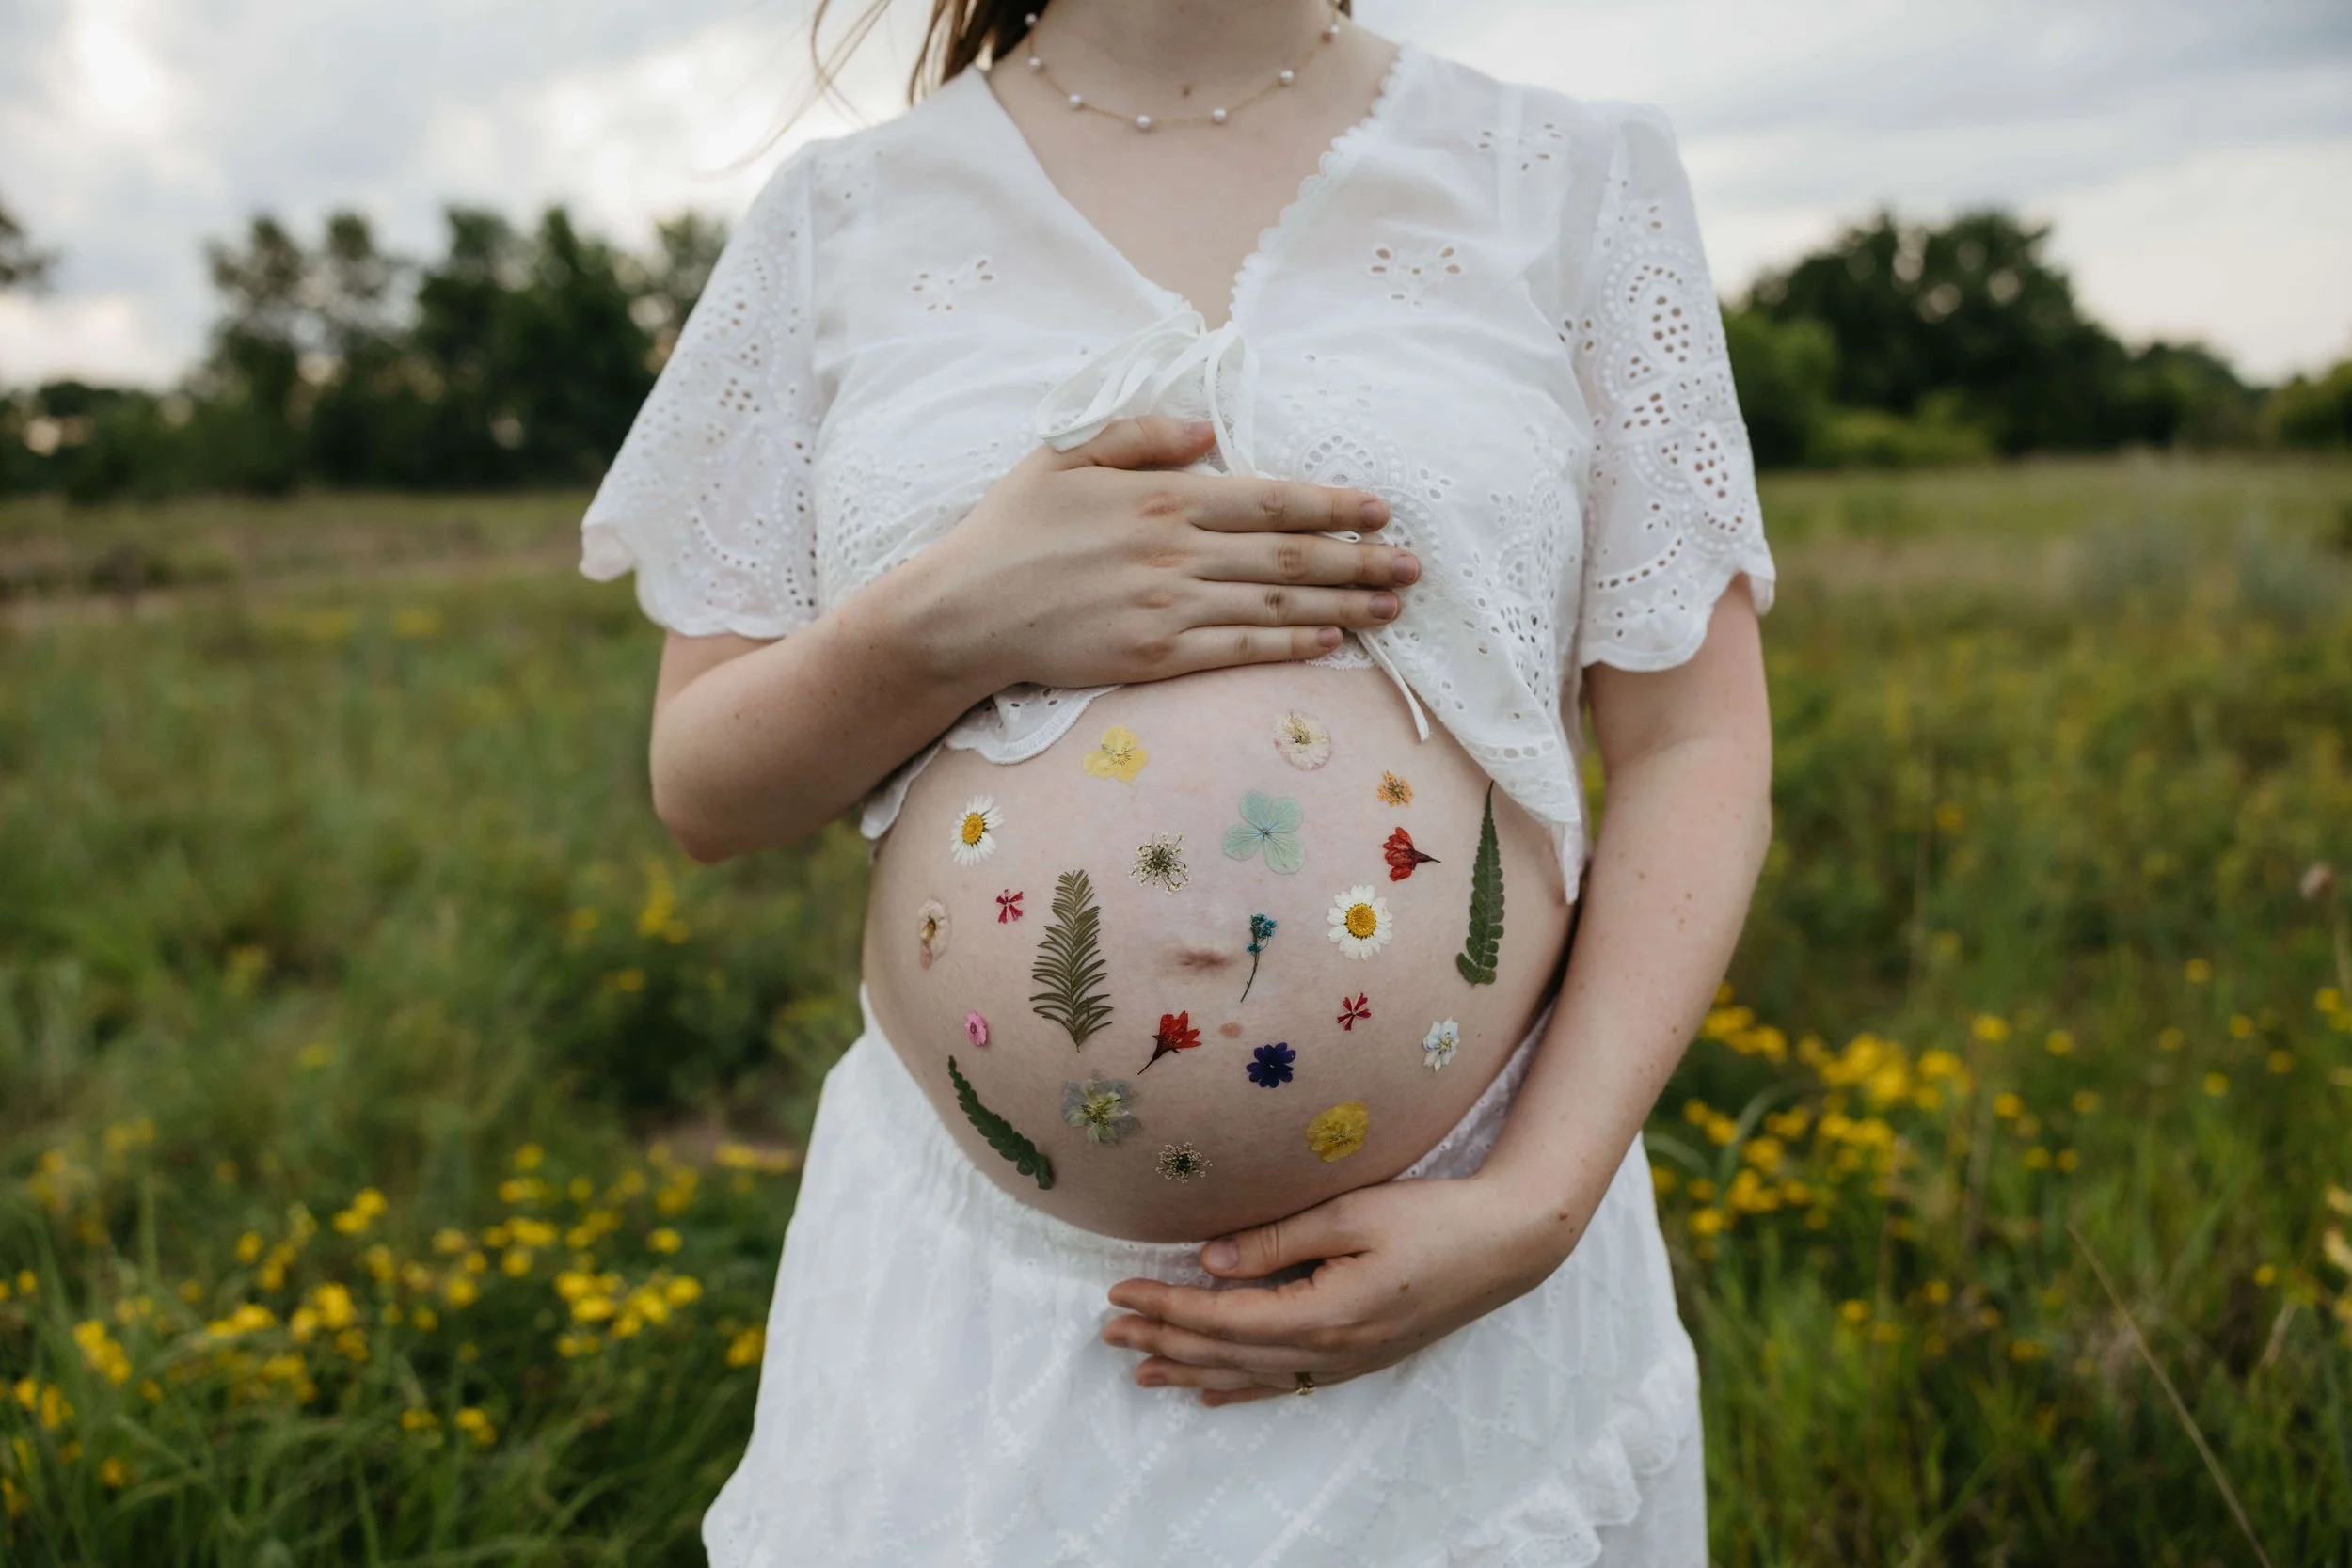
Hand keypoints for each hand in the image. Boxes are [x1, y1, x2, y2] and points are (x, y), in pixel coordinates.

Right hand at [904, 415, 1417, 691]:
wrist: (964, 611)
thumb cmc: (1012, 530)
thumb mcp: (1065, 456)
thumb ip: (1139, 436)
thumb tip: (1207, 432)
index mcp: (1160, 497)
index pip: (1269, 498)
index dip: (1332, 504)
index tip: (1381, 508)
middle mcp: (1176, 551)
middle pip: (1290, 556)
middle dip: (1361, 558)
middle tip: (1414, 565)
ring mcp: (1169, 606)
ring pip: (1277, 606)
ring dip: (1345, 604)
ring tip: (1393, 605)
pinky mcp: (1157, 657)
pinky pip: (1241, 651)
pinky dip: (1291, 646)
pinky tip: (1331, 641)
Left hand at [1100, 1172, 1583, 1406]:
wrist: (1507, 1245)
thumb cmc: (1433, 1218)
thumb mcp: (1353, 1214)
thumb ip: (1278, 1241)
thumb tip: (1209, 1259)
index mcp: (1324, 1313)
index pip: (1223, 1317)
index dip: (1167, 1307)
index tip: (1120, 1291)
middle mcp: (1330, 1350)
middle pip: (1227, 1352)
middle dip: (1164, 1341)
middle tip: (1108, 1333)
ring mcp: (1346, 1361)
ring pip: (1250, 1375)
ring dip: (1191, 1371)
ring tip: (1141, 1370)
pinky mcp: (1360, 1358)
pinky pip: (1284, 1383)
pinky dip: (1240, 1389)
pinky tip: (1210, 1394)